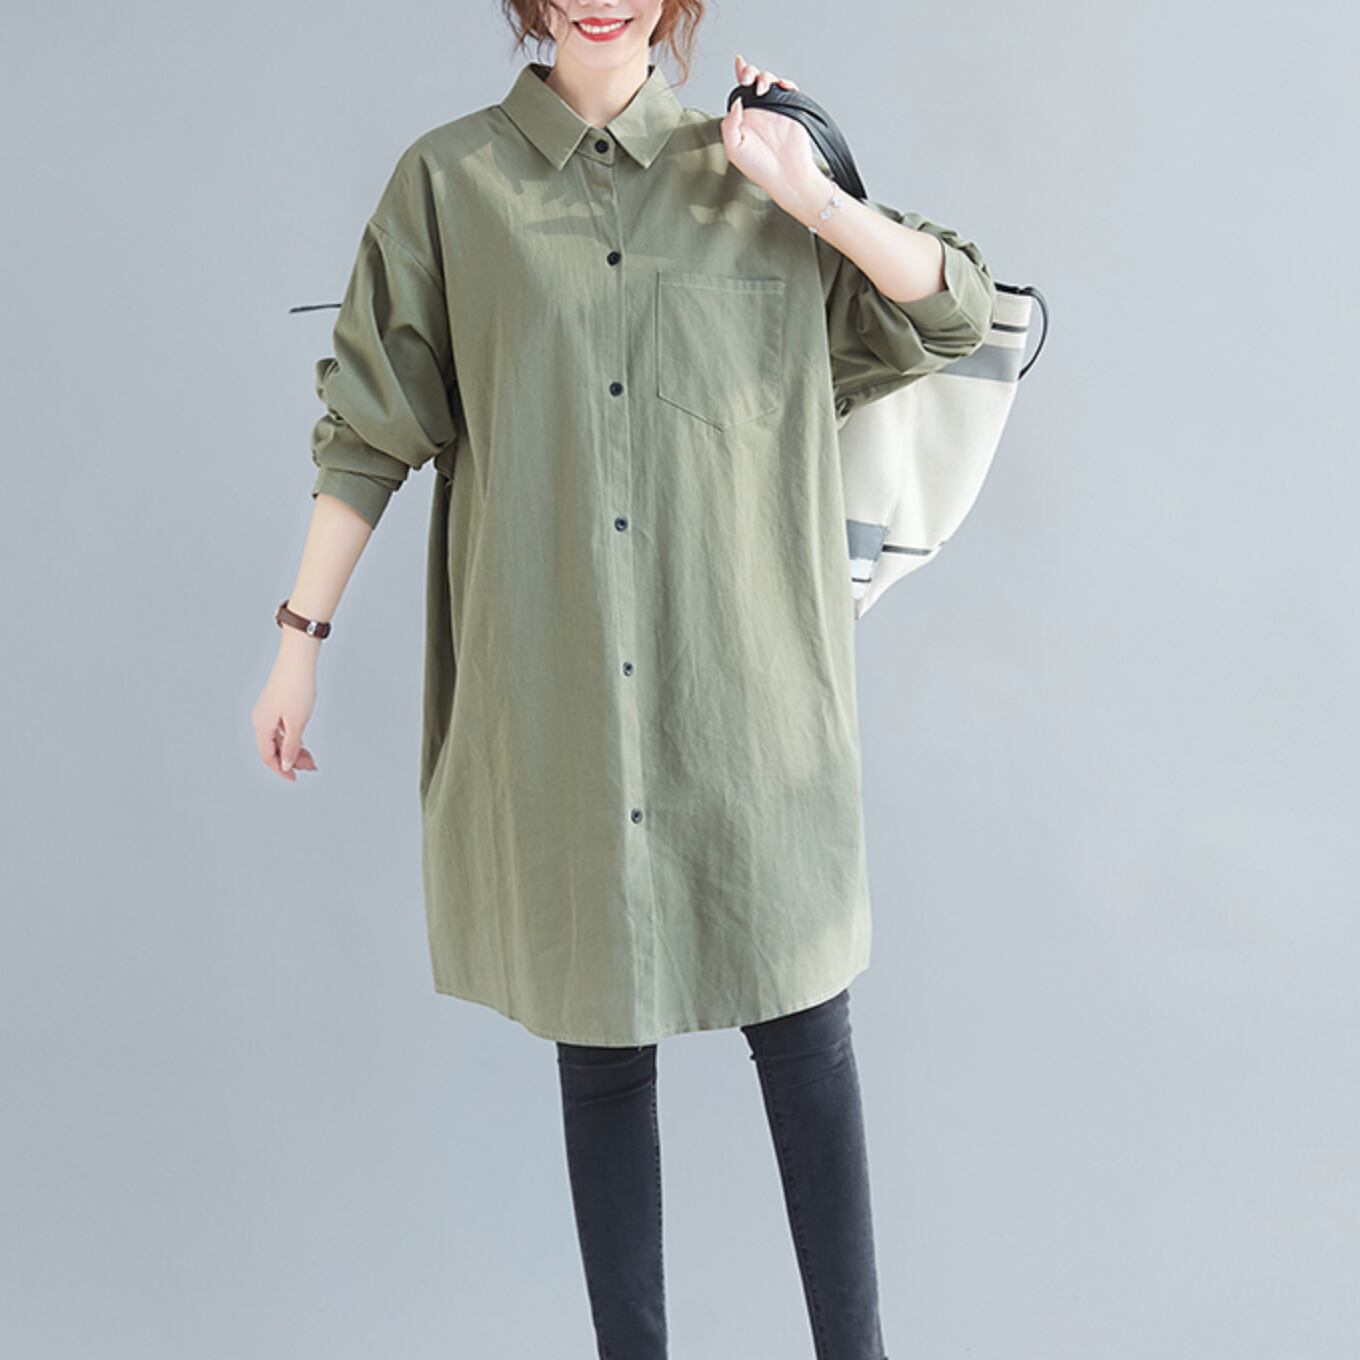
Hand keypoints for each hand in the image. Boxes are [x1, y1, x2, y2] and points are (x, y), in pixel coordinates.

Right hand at [251, 651, 318, 781]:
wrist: (297, 660)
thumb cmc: (297, 688)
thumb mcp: (297, 722)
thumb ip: (291, 745)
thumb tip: (286, 763)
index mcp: (262, 725)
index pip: (267, 756)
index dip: (281, 769)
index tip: (295, 778)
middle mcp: (261, 719)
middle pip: (273, 748)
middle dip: (291, 760)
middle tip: (310, 767)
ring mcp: (267, 712)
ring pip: (278, 739)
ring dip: (293, 750)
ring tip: (311, 757)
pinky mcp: (275, 705)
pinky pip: (281, 728)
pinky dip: (292, 737)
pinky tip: (303, 742)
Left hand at [719, 54, 825, 215]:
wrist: (786, 175)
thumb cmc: (760, 168)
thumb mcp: (734, 149)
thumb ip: (730, 124)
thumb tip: (737, 102)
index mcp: (743, 119)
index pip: (739, 91)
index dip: (739, 73)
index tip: (739, 62)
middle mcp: (758, 112)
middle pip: (753, 80)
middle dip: (749, 72)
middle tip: (748, 80)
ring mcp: (775, 110)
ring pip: (770, 81)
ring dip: (765, 77)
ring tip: (762, 87)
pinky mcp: (791, 110)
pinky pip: (789, 89)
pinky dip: (786, 83)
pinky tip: (781, 86)